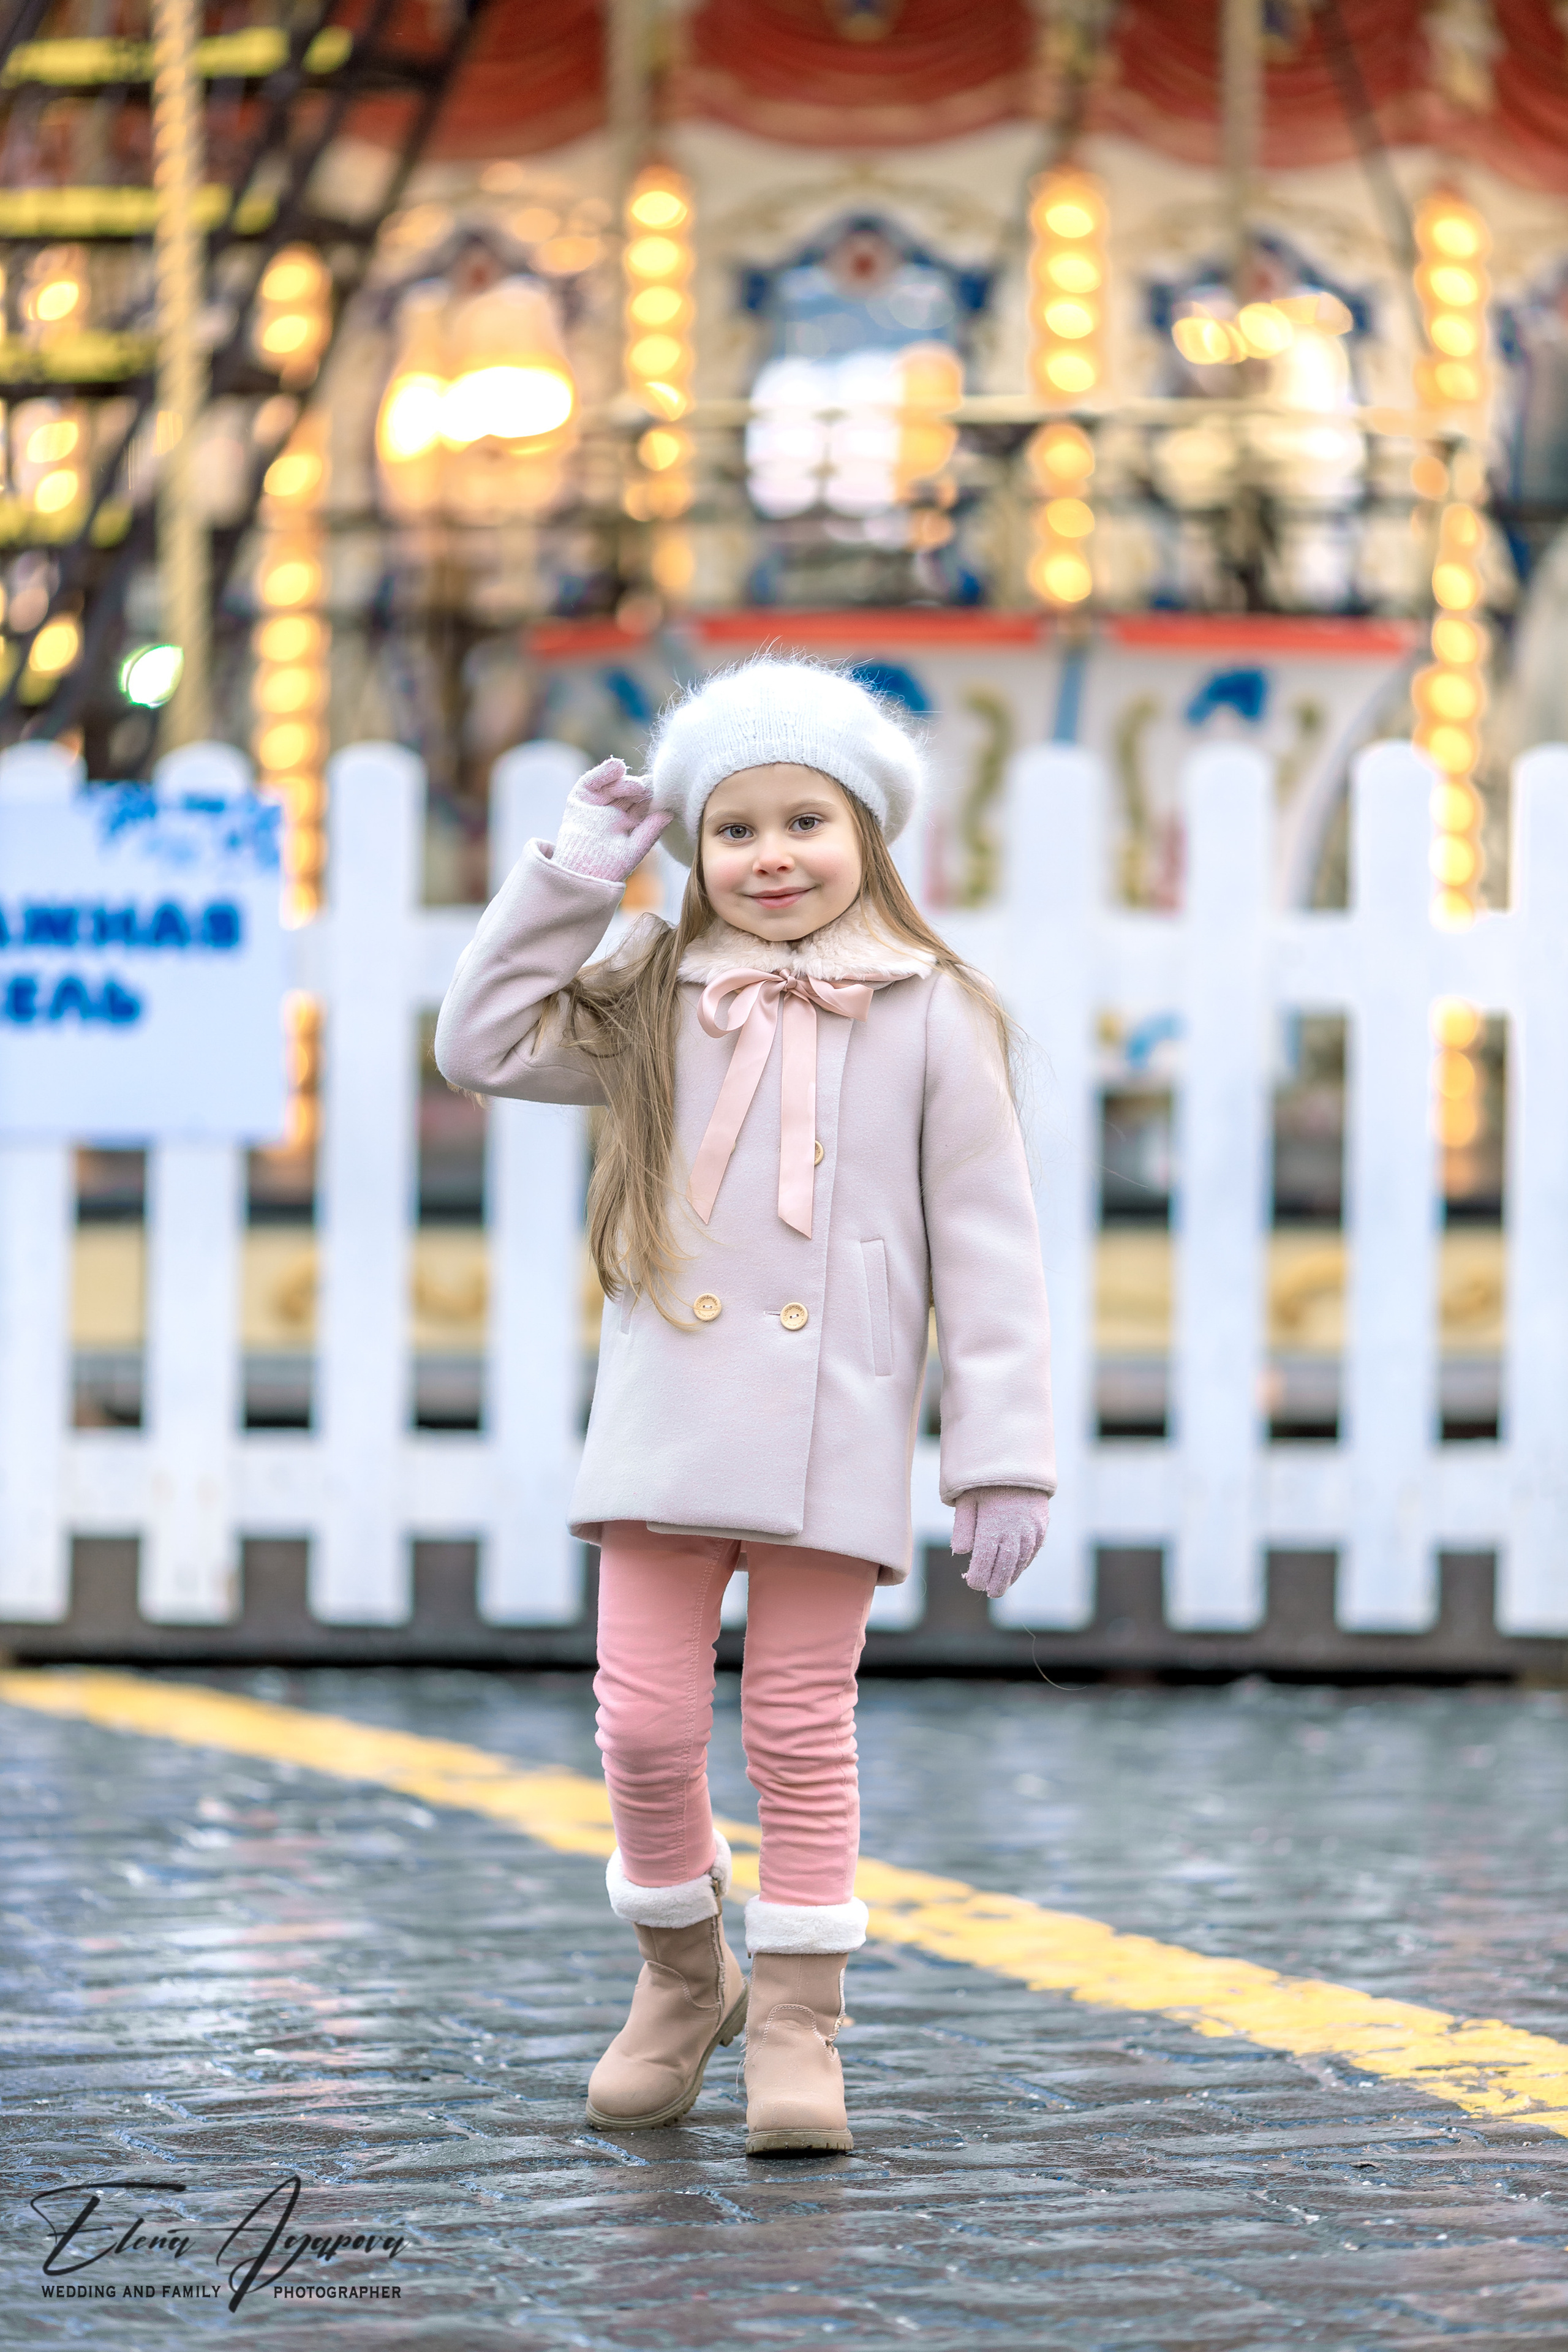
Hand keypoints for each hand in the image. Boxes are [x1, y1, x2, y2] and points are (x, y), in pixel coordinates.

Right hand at [550, 757, 671, 883]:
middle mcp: (614, 811)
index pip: (643, 804)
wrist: (581, 874)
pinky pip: (592, 781)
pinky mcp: (580, 798)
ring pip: (613, 784)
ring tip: (636, 786)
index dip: (653, 796)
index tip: (664, 790)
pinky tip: (617, 766)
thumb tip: (671, 813)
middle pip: (629, 791)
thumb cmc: (609, 868)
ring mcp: (597, 803)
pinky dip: (603, 772)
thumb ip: (651, 830)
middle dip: (640, 787)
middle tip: (650, 786)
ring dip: (625, 781)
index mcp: (630, 823)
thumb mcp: (635, 848)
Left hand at [950, 1486, 1050, 1598]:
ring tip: (1001, 1585)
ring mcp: (1031, 1530)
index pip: (984, 1562)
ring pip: (1020, 1561)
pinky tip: (1015, 1568)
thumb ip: (963, 1527)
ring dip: (1011, 1575)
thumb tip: (960, 1552)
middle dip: (996, 1583)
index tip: (972, 1581)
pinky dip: (1023, 1562)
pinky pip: (1032, 1551)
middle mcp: (1014, 1531)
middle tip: (991, 1592)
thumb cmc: (984, 1481)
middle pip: (1004, 1567)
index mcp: (992, 1525)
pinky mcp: (1041, 1526)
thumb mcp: (967, 1499)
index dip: (978, 1577)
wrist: (1017, 1460)